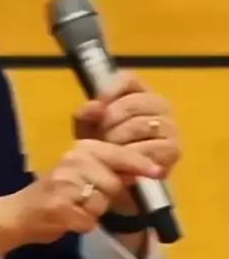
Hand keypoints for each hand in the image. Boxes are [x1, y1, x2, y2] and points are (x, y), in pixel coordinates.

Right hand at [0, 140, 161, 254]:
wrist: (20, 213)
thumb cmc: (56, 192)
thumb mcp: (82, 172)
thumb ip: (110, 169)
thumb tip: (141, 170)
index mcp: (80, 149)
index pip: (118, 154)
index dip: (139, 163)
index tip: (157, 171)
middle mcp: (72, 162)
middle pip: (113, 183)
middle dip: (105, 196)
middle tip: (84, 198)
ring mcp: (65, 184)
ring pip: (102, 203)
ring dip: (93, 212)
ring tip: (75, 207)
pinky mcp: (60, 208)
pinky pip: (89, 221)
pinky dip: (82, 225)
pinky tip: (68, 218)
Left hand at [73, 72, 181, 211]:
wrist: (116, 179)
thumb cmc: (104, 147)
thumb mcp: (87, 129)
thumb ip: (85, 115)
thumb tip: (95, 106)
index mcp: (138, 92)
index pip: (127, 79)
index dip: (109, 91)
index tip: (97, 109)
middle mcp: (159, 104)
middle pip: (133, 103)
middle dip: (111, 123)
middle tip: (101, 139)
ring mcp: (169, 126)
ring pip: (141, 125)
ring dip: (120, 140)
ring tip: (110, 151)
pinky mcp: (174, 149)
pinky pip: (152, 148)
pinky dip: (134, 156)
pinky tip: (125, 163)